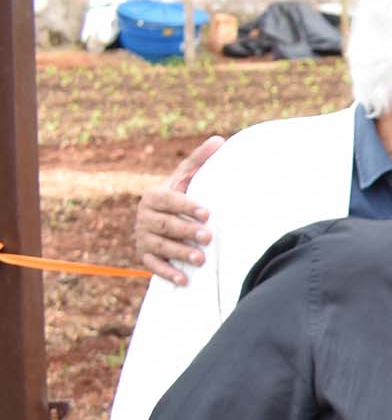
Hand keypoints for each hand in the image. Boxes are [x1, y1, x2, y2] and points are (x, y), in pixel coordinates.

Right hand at [135, 135, 223, 283]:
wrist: (162, 219)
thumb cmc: (180, 197)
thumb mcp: (187, 179)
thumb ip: (199, 161)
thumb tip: (220, 139)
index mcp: (154, 196)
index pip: (169, 201)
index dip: (187, 206)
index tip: (208, 213)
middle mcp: (144, 217)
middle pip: (165, 225)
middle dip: (186, 231)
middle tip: (208, 236)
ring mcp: (143, 237)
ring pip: (160, 246)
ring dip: (180, 252)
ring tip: (201, 259)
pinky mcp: (145, 256)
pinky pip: (153, 266)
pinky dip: (168, 273)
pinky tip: (185, 280)